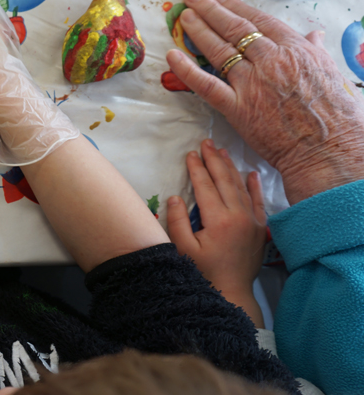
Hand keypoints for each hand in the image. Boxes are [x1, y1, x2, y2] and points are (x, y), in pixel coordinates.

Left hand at [167, 0, 363, 203]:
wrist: (330, 148)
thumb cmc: (337, 113)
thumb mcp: (330, 71)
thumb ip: (314, 50)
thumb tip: (313, 34)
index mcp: (294, 48)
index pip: (258, 20)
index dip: (235, 7)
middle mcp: (270, 60)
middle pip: (235, 29)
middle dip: (211, 11)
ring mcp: (252, 83)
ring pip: (219, 51)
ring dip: (198, 32)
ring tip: (183, 18)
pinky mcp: (238, 108)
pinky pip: (206, 86)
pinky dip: (187, 70)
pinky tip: (172, 56)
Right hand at [167, 140, 265, 326]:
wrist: (232, 292)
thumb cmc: (204, 272)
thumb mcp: (183, 249)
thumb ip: (177, 222)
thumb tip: (175, 197)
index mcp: (218, 220)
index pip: (205, 186)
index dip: (197, 168)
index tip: (190, 154)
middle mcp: (238, 216)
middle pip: (224, 181)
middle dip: (213, 160)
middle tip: (206, 143)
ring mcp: (251, 221)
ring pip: (240, 187)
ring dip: (230, 167)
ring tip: (222, 151)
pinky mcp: (259, 228)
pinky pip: (257, 201)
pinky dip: (253, 186)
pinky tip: (250, 173)